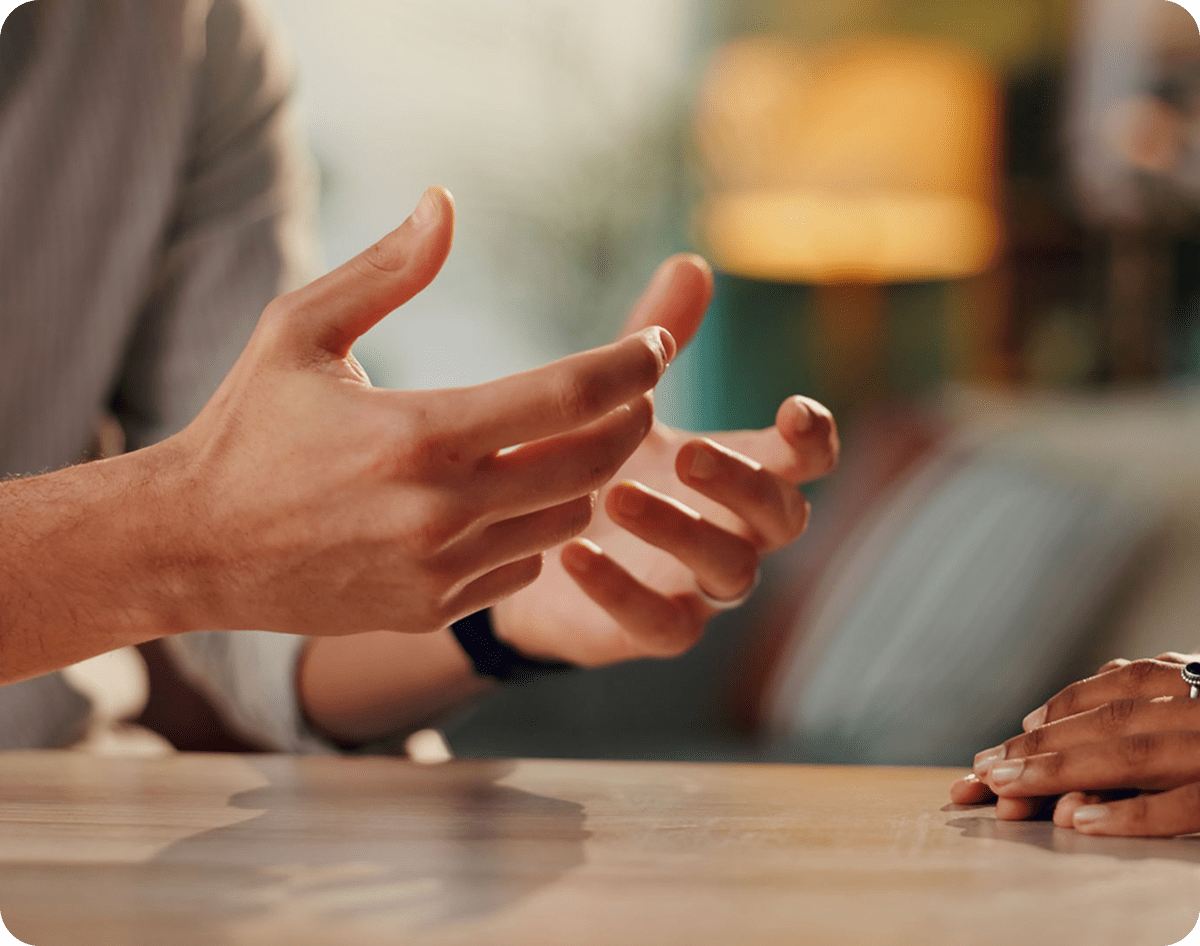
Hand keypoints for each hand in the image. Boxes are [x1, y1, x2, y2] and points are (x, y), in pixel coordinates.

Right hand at [165, 187, 675, 638]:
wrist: (191, 546)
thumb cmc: (246, 427)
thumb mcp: (298, 331)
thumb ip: (385, 269)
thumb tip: (445, 201)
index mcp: (420, 434)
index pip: (569, 394)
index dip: (631, 364)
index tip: (657, 345)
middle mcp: (442, 511)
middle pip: (594, 464)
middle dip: (632, 421)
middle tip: (637, 392)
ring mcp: (442, 571)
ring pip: (569, 521)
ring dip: (587, 478)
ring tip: (573, 442)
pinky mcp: (433, 610)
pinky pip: (525, 569)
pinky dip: (535, 531)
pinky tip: (510, 503)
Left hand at [491, 255, 838, 665]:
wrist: (534, 548)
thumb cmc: (599, 461)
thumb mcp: (625, 400)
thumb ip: (661, 339)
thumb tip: (692, 261)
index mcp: (740, 470)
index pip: (805, 460)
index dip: (811, 440)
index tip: (795, 411)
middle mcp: (736, 531)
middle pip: (782, 518)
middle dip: (744, 483)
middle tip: (686, 451)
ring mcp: (700, 586)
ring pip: (731, 573)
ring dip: (683, 532)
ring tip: (618, 496)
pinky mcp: (654, 629)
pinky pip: (662, 625)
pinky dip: (622, 592)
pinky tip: (572, 554)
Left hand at [950, 652, 1199, 835]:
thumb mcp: (1193, 697)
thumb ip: (1136, 696)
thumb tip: (1038, 716)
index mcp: (1186, 679)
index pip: (1110, 693)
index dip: (1054, 717)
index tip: (1003, 742)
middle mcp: (1195, 706)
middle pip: (1108, 724)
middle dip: (1039, 747)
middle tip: (982, 774)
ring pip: (1130, 755)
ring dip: (1062, 772)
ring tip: (1005, 792)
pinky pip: (1183, 805)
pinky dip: (1129, 813)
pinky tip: (1076, 821)